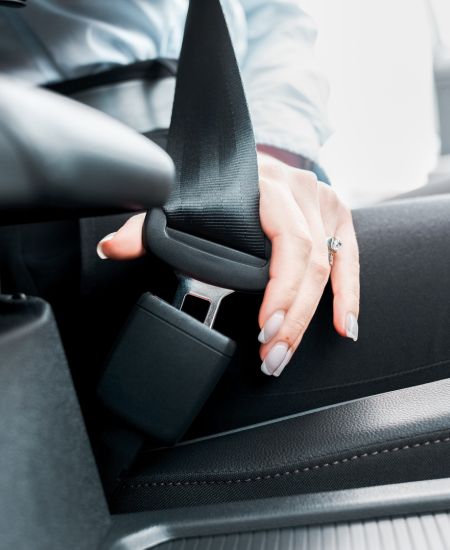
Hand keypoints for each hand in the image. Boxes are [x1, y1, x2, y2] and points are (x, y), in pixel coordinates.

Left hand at [97, 152, 359, 376]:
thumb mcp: (183, 196)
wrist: (244, 154)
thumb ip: (148, 223)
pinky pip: (350, 259)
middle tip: (272, 356)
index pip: (288, 241)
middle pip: (310, 263)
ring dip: (314, 316)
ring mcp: (324, 202)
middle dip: (292, 317)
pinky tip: (343, 325)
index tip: (266, 328)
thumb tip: (114, 248)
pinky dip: (349, 295)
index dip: (281, 289)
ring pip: (331, 266)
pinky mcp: (336, 216)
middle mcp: (302, 191)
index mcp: (267, 185)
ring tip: (287, 352)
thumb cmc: (217, 179)